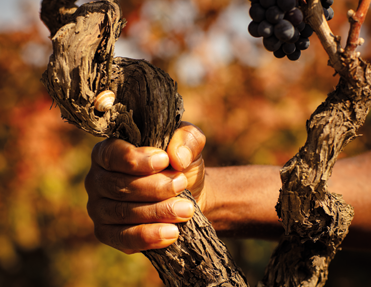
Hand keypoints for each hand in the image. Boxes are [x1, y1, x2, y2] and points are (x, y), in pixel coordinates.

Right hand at [85, 122, 205, 253]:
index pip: (112, 154)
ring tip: (186, 210)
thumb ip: (186, 139)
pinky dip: (148, 236)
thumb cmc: (180, 164)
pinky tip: (172, 232)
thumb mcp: (189, 143)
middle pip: (118, 186)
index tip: (164, 160)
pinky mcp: (106, 232)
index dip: (135, 159)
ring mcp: (98, 208)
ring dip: (157, 212)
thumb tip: (177, 157)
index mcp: (108, 151)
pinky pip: (122, 238)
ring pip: (122, 212)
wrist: (187, 194)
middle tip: (181, 184)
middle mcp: (97, 179)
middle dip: (154, 188)